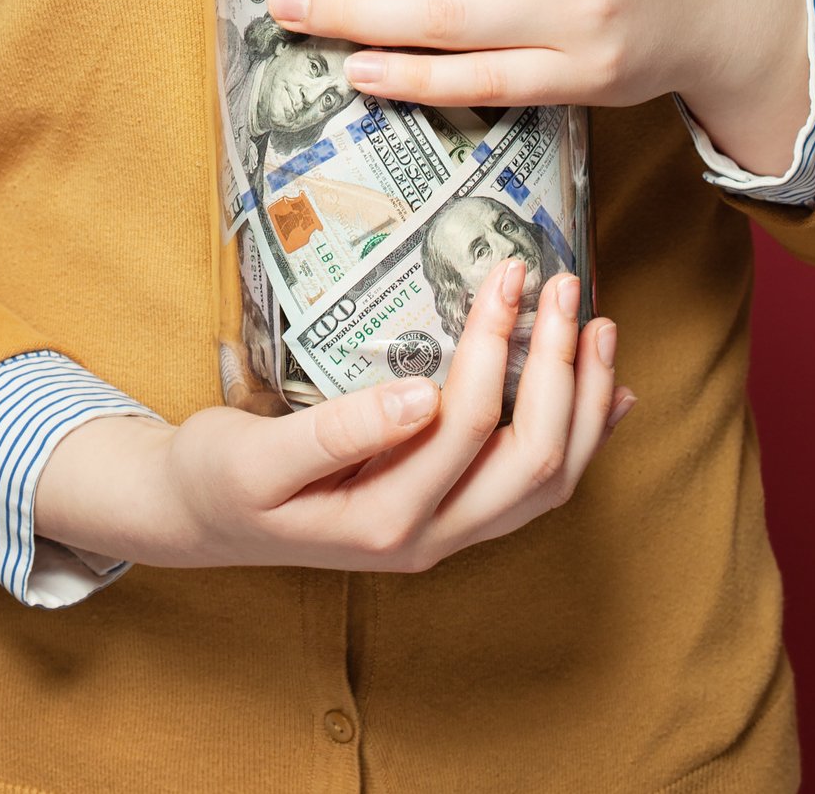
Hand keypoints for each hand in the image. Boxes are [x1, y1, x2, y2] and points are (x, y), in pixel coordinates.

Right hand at [35, 263, 636, 572]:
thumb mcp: (253, 455)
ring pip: (552, 482)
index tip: (504, 275)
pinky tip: (610, 392)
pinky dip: (585, 437)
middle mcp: (433, 539)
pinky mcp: (459, 516)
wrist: (204, 520)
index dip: (494, 348)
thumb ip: (334, 432)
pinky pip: (540, 488)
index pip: (466, 428)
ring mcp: (453, 533)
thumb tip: (418, 397)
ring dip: (585, 403)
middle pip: (532, 461)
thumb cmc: (222, 478)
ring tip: (598, 327)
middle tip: (564, 286)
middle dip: (558, 367)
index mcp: (384, 522)